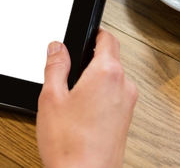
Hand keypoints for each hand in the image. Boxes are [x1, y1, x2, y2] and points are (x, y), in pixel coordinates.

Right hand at [37, 28, 137, 167]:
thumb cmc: (69, 146)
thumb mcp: (51, 97)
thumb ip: (55, 65)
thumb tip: (56, 45)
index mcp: (107, 73)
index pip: (108, 38)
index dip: (96, 33)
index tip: (87, 34)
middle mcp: (124, 86)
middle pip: (112, 58)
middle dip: (92, 59)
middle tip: (70, 70)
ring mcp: (128, 105)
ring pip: (114, 79)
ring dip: (97, 80)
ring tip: (73, 97)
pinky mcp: (126, 121)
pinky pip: (116, 97)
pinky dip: (102, 97)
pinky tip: (82, 113)